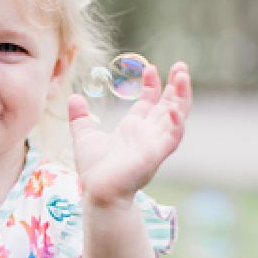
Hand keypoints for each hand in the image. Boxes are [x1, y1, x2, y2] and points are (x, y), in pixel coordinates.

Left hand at [67, 61, 191, 204]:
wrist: (98, 192)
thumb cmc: (94, 170)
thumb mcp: (84, 136)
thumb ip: (81, 118)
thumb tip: (74, 98)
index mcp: (135, 128)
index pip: (151, 102)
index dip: (153, 85)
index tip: (150, 68)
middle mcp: (149, 134)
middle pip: (170, 105)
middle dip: (177, 86)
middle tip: (180, 65)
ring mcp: (155, 143)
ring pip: (177, 116)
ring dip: (183, 96)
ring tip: (183, 75)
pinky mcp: (157, 154)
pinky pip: (173, 137)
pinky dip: (177, 122)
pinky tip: (174, 107)